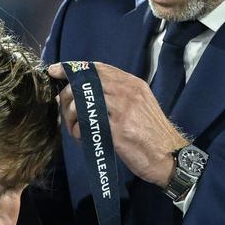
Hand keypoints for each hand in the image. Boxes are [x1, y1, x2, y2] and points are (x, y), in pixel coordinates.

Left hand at [48, 62, 185, 187]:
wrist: (170, 156)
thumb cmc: (151, 133)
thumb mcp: (139, 105)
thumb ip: (115, 94)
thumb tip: (82, 90)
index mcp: (133, 84)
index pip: (98, 69)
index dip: (73, 68)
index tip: (55, 71)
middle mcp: (127, 93)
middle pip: (85, 84)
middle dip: (67, 95)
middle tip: (64, 110)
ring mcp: (122, 110)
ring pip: (81, 103)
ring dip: (70, 116)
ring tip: (75, 128)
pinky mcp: (117, 131)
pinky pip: (85, 125)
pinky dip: (77, 130)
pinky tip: (81, 137)